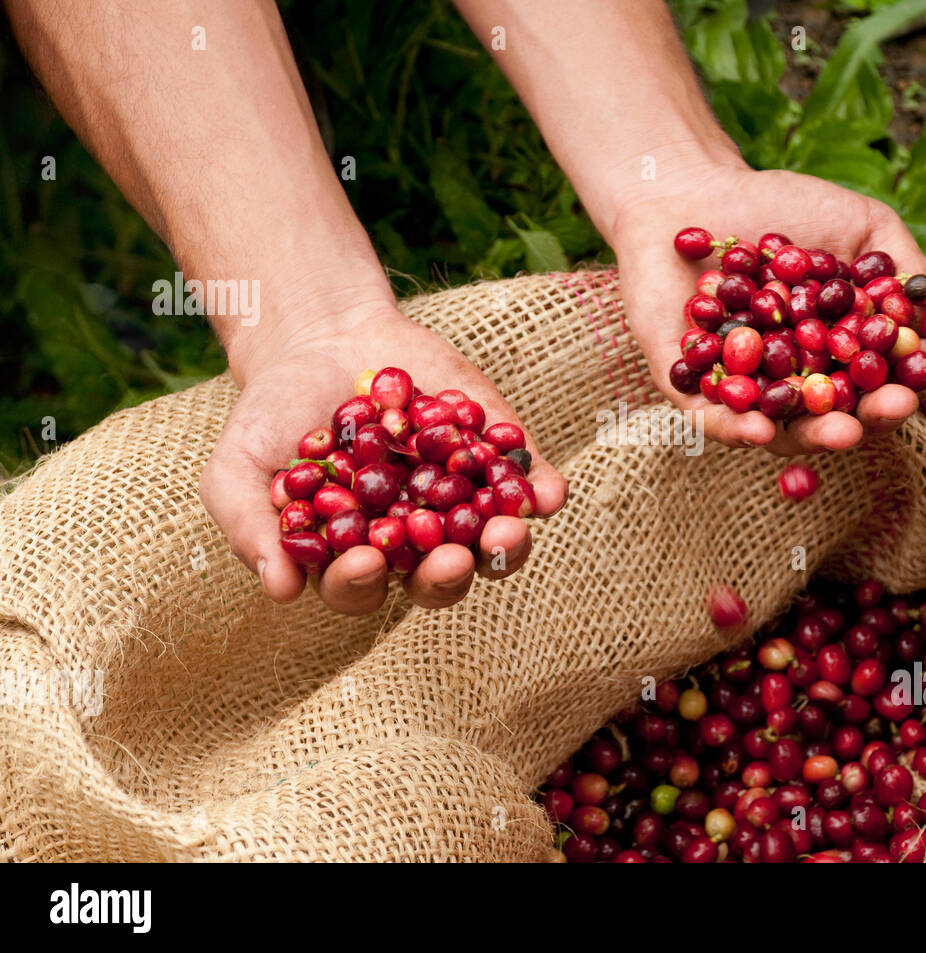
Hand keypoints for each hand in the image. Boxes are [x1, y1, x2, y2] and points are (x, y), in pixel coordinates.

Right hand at [199, 302, 567, 614]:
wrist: (328, 339)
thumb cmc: (276, 414)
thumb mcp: (238, 465)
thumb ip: (252, 527)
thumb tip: (280, 591)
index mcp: (354, 556)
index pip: (361, 587)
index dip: (361, 582)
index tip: (363, 562)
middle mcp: (415, 541)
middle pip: (437, 578)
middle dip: (445, 575)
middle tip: (449, 559)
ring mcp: (463, 503)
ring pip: (492, 542)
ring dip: (505, 546)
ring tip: (508, 531)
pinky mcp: (501, 460)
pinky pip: (530, 484)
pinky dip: (543, 491)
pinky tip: (549, 492)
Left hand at [613, 163, 925, 454]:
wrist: (691, 191)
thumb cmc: (780, 206)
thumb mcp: (859, 225)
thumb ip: (899, 265)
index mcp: (840, 351)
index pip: (885, 371)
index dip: (920, 371)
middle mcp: (797, 379)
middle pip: (842, 411)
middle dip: (875, 413)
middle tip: (900, 405)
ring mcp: (744, 389)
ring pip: (781, 427)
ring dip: (815, 435)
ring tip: (844, 433)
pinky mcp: (687, 389)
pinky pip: (711, 420)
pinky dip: (736, 429)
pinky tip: (760, 431)